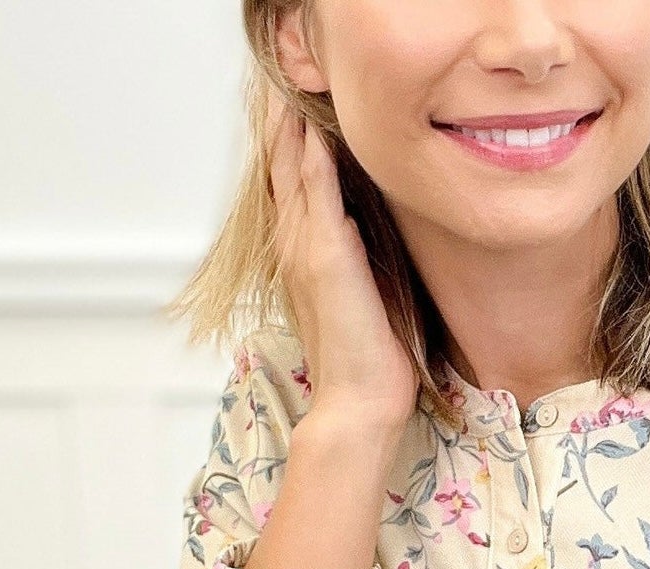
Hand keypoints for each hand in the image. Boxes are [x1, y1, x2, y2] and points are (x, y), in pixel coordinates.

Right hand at [263, 81, 417, 428]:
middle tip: (283, 83)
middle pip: (283, 170)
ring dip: (290, 127)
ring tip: (289, 88)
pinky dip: (311, 154)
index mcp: (304, 259)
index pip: (292, 190)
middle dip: (283, 126)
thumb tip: (364, 237)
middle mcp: (296, 249)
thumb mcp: (361, 301)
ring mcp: (306, 250)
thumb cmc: (366, 362)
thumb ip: (355, 265)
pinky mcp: (325, 255)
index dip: (291, 149)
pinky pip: (314, 190)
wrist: (358, 403)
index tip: (294, 113)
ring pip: (291, 171)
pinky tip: (312, 124)